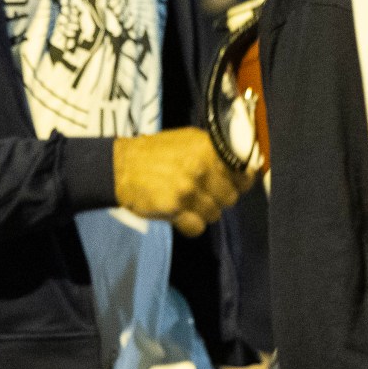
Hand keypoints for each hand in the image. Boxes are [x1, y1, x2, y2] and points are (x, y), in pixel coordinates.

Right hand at [112, 128, 247, 236]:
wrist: (121, 166)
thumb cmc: (156, 154)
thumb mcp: (189, 140)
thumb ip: (216, 152)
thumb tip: (246, 168)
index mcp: (209, 148)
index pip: (244, 174)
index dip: (239, 182)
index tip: (231, 184)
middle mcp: (202, 166)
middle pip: (230, 198)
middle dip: (217, 198)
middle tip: (200, 192)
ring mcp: (189, 188)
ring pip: (214, 214)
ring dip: (202, 212)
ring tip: (185, 201)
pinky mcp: (175, 207)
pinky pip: (197, 227)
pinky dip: (189, 225)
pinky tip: (178, 213)